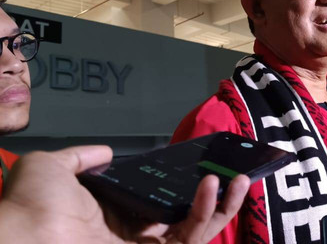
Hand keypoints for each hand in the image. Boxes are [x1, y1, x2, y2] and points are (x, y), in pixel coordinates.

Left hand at [0, 146, 249, 243]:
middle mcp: (133, 236)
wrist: (27, 238)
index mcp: (114, 216)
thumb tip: (106, 152)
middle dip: (215, 200)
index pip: (159, 202)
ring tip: (238, 179)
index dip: (182, 187)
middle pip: (186, 219)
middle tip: (235, 176)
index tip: (202, 165)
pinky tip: (215, 186)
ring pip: (197, 231)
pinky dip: (208, 213)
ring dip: (221, 205)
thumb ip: (81, 157)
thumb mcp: (53, 168)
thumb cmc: (35, 206)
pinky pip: (191, 238)